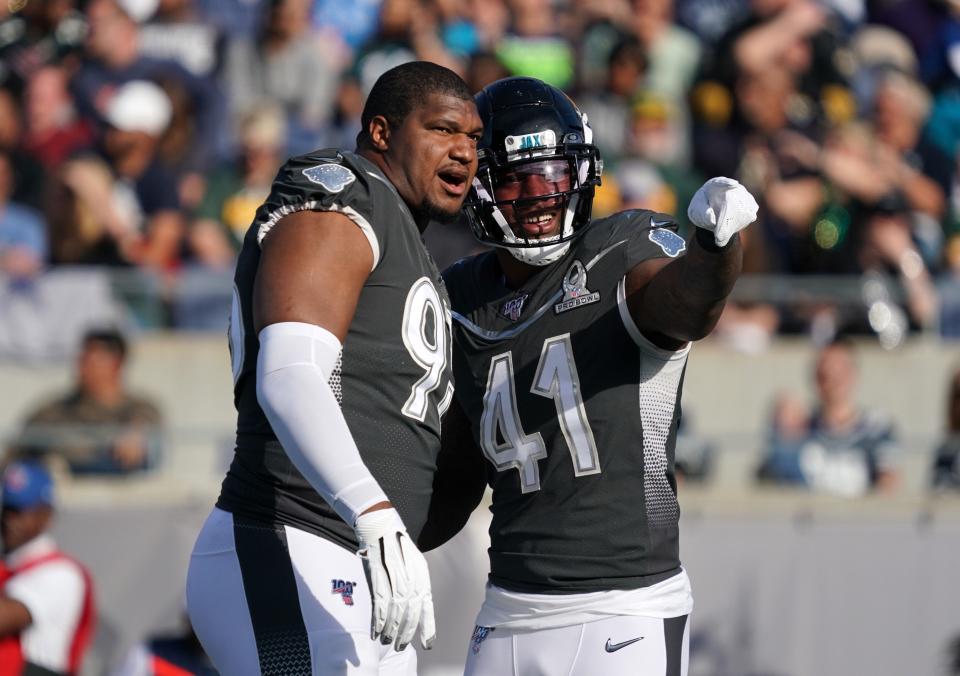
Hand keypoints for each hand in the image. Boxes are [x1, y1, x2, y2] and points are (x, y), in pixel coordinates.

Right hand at [355, 507, 435, 650]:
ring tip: (387, 641)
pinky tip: (376, 631)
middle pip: (410, 614)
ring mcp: (394, 580)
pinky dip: (378, 621)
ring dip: (391, 631)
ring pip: (395, 613)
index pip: (427, 606)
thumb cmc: (399, 545)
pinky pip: (380, 606)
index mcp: (422, 576)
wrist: (381, 526)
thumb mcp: (415, 562)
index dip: (428, 627)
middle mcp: (410, 579)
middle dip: (406, 634)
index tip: (428, 643)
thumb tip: (418, 604)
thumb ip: (418, 582)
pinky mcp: (378, 579)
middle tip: (401, 646)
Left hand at [688, 177, 758, 246]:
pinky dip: (738, 226)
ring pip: (743, 211)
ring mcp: (744, 195)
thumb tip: (711, 218)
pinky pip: (748, 216)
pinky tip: (729, 230)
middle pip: (734, 201)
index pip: (721, 182)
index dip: (727, 183)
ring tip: (719, 236)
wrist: (713, 215)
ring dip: (731, 226)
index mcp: (714, 185)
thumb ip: (701, 214)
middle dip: (726, 221)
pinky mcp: (751, 205)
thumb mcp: (696, 212)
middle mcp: (732, 187)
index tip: (734, 184)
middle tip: (718, 238)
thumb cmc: (702, 210)